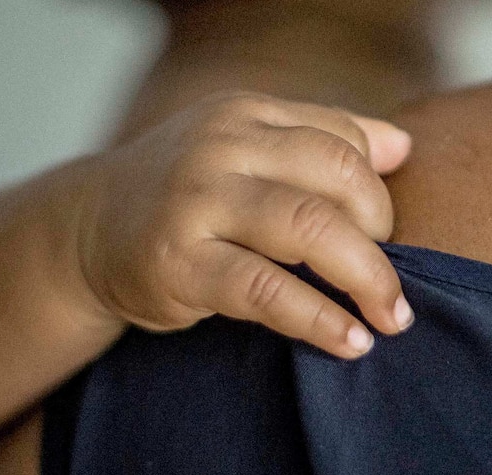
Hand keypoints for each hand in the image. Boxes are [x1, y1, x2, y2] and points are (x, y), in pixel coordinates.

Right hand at [77, 91, 413, 358]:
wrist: (88, 229)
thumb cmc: (183, 194)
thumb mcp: (243, 148)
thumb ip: (320, 139)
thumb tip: (403, 147)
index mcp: (245, 115)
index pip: (343, 142)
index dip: (379, 196)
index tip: (385, 242)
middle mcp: (220, 147)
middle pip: (337, 177)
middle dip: (383, 237)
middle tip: (392, 288)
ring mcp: (195, 201)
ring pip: (307, 228)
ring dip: (366, 278)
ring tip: (391, 319)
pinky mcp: (177, 261)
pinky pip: (265, 291)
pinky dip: (318, 319)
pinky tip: (349, 342)